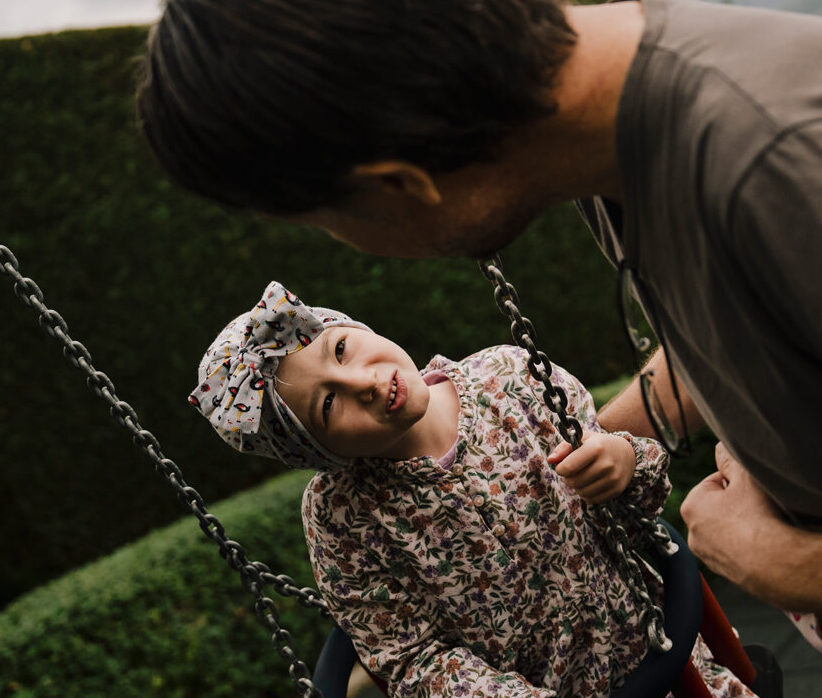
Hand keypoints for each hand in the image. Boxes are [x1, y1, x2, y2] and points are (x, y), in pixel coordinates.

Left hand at [548, 431, 635, 502]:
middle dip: (567, 478)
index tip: (562, 466)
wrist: (627, 452)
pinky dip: (587, 494)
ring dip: (577, 487)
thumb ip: (563, 448)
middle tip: (571, 472)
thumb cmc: (599, 444)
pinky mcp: (617, 489)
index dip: (560, 469)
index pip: (568, 467)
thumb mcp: (582, 439)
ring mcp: (613, 478)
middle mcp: (607, 464)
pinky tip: (590, 484)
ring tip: (581, 477)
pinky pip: (592, 499)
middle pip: (574, 482)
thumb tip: (550, 460)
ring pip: (582, 493)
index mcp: (596, 447)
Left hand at [680, 442, 779, 586]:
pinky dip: (744, 545)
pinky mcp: (722, 571)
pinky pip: (733, 549)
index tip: (749, 491)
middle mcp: (691, 531)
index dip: (736, 483)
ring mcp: (706, 554)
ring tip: (758, 526)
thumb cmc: (758, 517)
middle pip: (718, 507)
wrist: (775, 563)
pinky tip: (758, 543)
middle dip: (735, 504)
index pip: (715, 482)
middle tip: (755, 507)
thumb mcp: (745, 477)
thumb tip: (720, 448)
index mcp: (691, 505)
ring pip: (724, 529)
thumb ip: (730, 459)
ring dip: (739, 525)